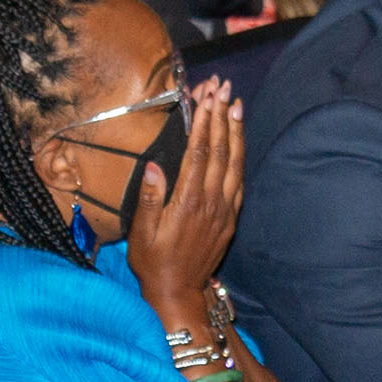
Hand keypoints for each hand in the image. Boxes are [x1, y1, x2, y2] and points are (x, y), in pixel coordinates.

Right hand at [127, 79, 243, 310]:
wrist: (178, 293)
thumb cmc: (153, 263)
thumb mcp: (141, 234)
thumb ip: (149, 199)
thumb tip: (154, 167)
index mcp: (188, 202)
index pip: (200, 152)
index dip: (204, 122)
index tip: (206, 96)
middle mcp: (211, 203)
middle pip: (221, 151)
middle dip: (222, 116)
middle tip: (223, 88)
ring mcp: (224, 210)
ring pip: (235, 163)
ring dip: (236, 132)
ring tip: (236, 105)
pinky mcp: (230, 219)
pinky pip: (239, 181)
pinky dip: (240, 156)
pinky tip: (239, 141)